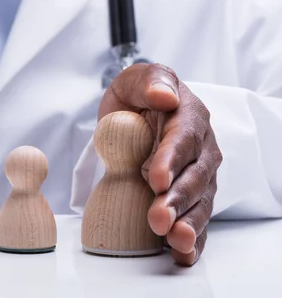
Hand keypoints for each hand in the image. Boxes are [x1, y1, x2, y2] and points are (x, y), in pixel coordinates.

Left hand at [99, 63, 221, 265]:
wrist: (133, 115)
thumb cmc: (135, 96)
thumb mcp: (134, 80)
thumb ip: (150, 82)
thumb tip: (165, 95)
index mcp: (190, 116)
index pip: (185, 139)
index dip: (172, 160)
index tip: (156, 179)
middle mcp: (202, 148)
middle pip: (196, 176)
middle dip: (178, 199)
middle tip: (158, 218)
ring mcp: (199, 175)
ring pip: (200, 202)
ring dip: (188, 223)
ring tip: (175, 240)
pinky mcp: (190, 196)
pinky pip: (196, 219)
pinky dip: (193, 239)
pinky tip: (184, 255)